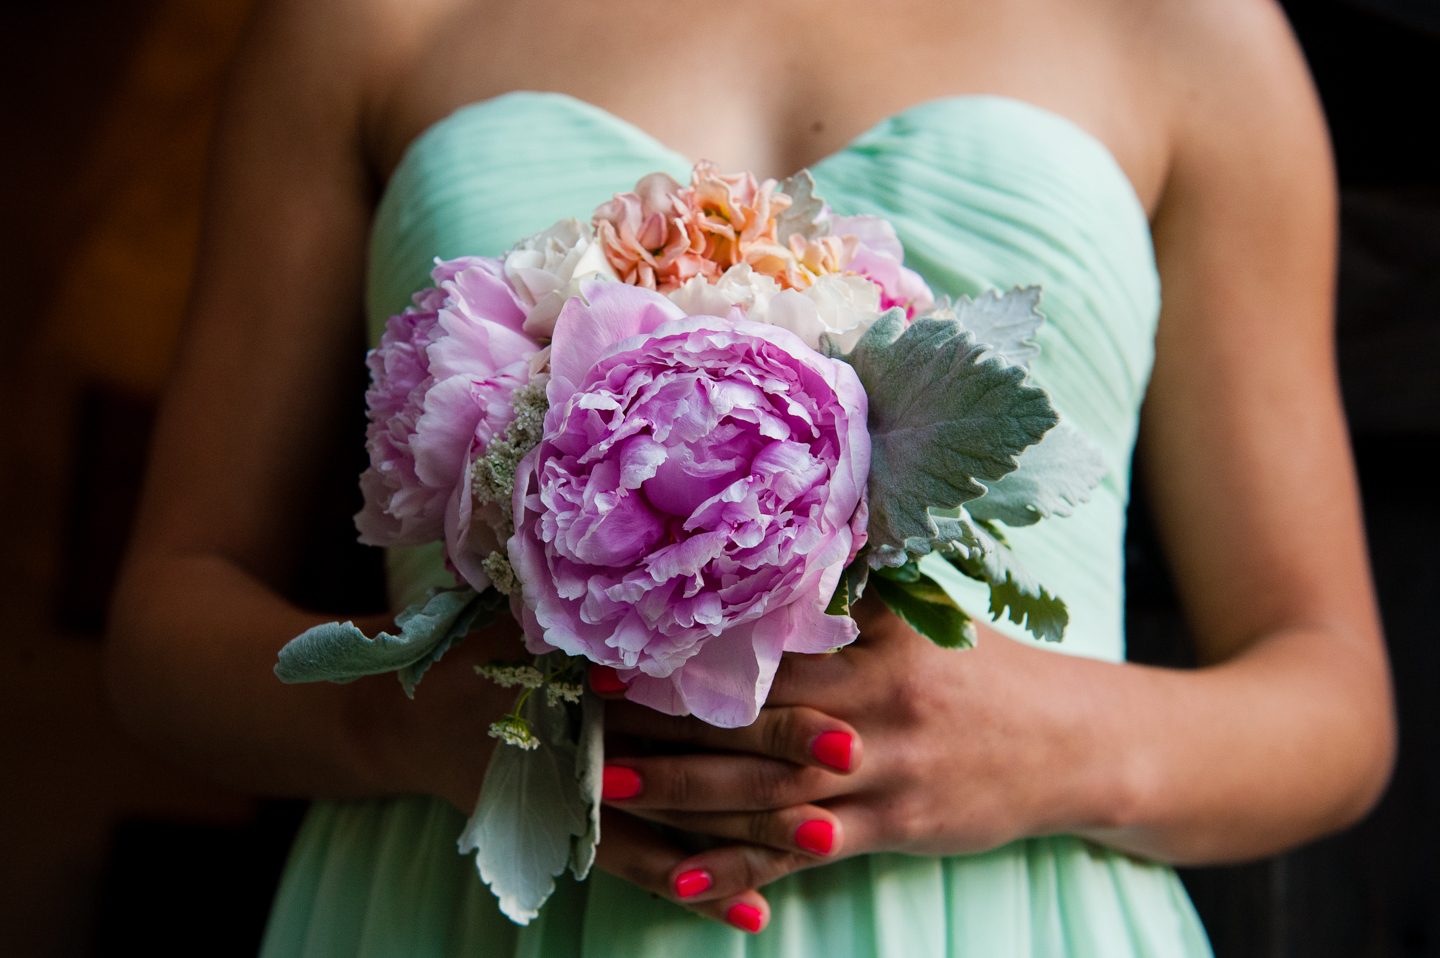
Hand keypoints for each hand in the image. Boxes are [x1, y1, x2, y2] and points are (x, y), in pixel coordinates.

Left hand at [588, 592, 1105, 931]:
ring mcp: (885, 774)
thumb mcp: (932, 614)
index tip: (623, 644)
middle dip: (666, 720)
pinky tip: (688, 878)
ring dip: (683, 793)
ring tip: (609, 785)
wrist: (1074, 745)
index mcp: (882, 642)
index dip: (694, 648)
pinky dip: (746, 867)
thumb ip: (861, 584)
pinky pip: (806, 852)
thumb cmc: (987, 670)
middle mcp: (878, 707)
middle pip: (755, 717)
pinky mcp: (894, 829)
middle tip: (585, 716)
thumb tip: (792, 531)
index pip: (772, 645)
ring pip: (767, 788)